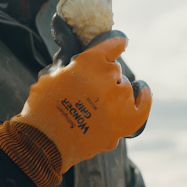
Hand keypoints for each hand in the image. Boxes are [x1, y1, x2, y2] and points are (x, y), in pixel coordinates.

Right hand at [0, 32, 151, 186]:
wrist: (45, 143)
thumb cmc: (43, 109)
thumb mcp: (50, 76)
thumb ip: (70, 66)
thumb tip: (75, 62)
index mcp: (90, 62)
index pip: (113, 44)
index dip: (115, 44)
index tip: (118, 43)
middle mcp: (109, 77)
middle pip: (115, 71)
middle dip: (103, 77)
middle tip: (87, 91)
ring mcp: (119, 100)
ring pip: (125, 89)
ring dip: (113, 93)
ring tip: (96, 107)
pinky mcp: (126, 122)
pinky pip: (143, 106)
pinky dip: (144, 98)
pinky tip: (143, 91)